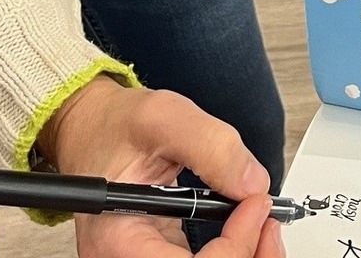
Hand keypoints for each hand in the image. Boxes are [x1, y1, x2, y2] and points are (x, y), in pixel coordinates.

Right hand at [38, 76, 283, 257]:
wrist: (92, 129)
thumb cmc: (115, 127)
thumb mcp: (162, 117)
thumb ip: (210, 144)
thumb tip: (253, 182)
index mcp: (117, 241)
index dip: (233, 247)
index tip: (256, 205)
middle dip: (246, 255)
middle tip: (269, 219)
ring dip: (244, 254)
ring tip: (261, 219)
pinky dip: (233, 251)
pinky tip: (247, 227)